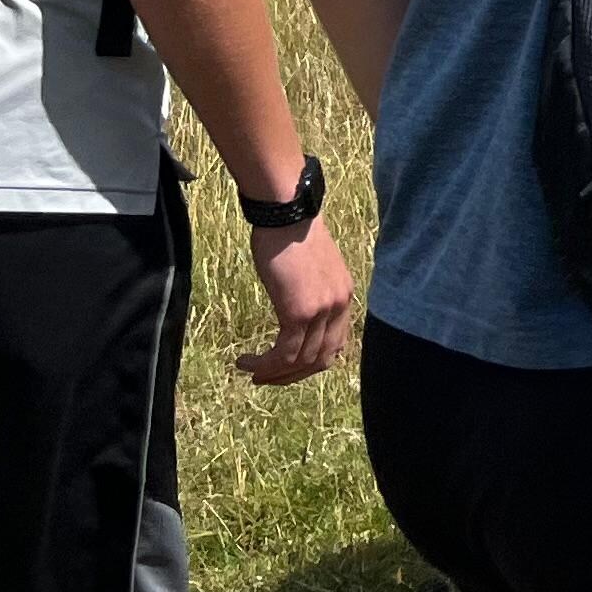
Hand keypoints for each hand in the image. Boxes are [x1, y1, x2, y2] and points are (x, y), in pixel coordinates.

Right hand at [237, 216, 354, 385]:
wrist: (286, 213)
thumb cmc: (291, 234)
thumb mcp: (312, 269)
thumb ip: (313, 293)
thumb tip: (299, 316)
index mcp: (344, 296)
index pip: (335, 345)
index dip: (310, 364)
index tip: (286, 368)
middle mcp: (339, 306)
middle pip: (320, 359)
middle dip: (291, 375)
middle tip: (266, 378)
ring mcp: (321, 311)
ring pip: (300, 361)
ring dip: (273, 373)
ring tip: (251, 372)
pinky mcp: (299, 312)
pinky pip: (283, 353)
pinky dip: (265, 364)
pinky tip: (247, 362)